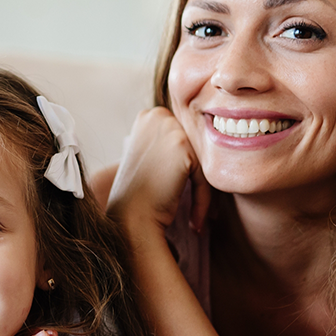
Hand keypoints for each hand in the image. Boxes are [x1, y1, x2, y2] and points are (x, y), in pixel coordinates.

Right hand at [108, 107, 209, 236]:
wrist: (130, 217)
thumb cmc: (138, 195)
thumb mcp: (148, 157)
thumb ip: (168, 145)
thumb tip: (195, 148)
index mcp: (148, 116)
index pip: (185, 139)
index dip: (187, 169)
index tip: (187, 192)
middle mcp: (157, 116)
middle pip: (196, 148)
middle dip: (199, 179)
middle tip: (200, 209)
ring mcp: (169, 127)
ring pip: (203, 162)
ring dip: (204, 192)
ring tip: (198, 217)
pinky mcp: (181, 144)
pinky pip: (206, 173)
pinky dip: (203, 199)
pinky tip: (195, 220)